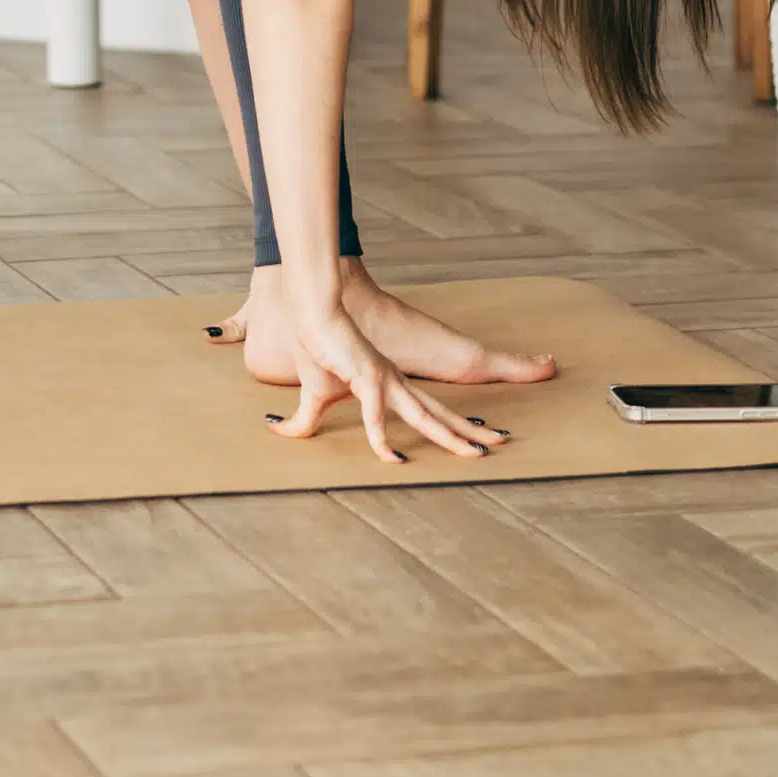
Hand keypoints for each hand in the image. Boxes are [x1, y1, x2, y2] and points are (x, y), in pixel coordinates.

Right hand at [268, 299, 507, 464]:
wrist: (309, 317)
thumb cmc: (316, 350)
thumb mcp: (312, 395)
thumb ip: (301, 421)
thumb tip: (275, 431)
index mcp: (393, 385)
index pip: (432, 409)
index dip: (457, 424)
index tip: (481, 438)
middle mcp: (397, 383)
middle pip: (441, 413)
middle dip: (472, 431)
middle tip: (502, 444)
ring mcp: (385, 381)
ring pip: (424, 416)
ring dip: (450, 437)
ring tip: (475, 454)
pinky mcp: (365, 379)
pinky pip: (376, 416)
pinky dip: (383, 439)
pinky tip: (392, 459)